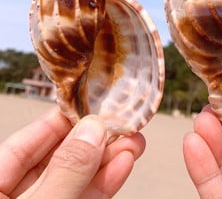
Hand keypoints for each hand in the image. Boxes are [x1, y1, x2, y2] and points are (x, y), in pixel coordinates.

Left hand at [0, 107, 144, 197]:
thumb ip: (64, 172)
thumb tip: (93, 130)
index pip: (26, 142)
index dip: (60, 119)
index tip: (91, 103)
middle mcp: (16, 195)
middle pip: (57, 158)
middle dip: (94, 140)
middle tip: (121, 122)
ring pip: (76, 178)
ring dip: (107, 160)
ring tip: (133, 140)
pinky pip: (84, 198)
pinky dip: (104, 183)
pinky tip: (123, 164)